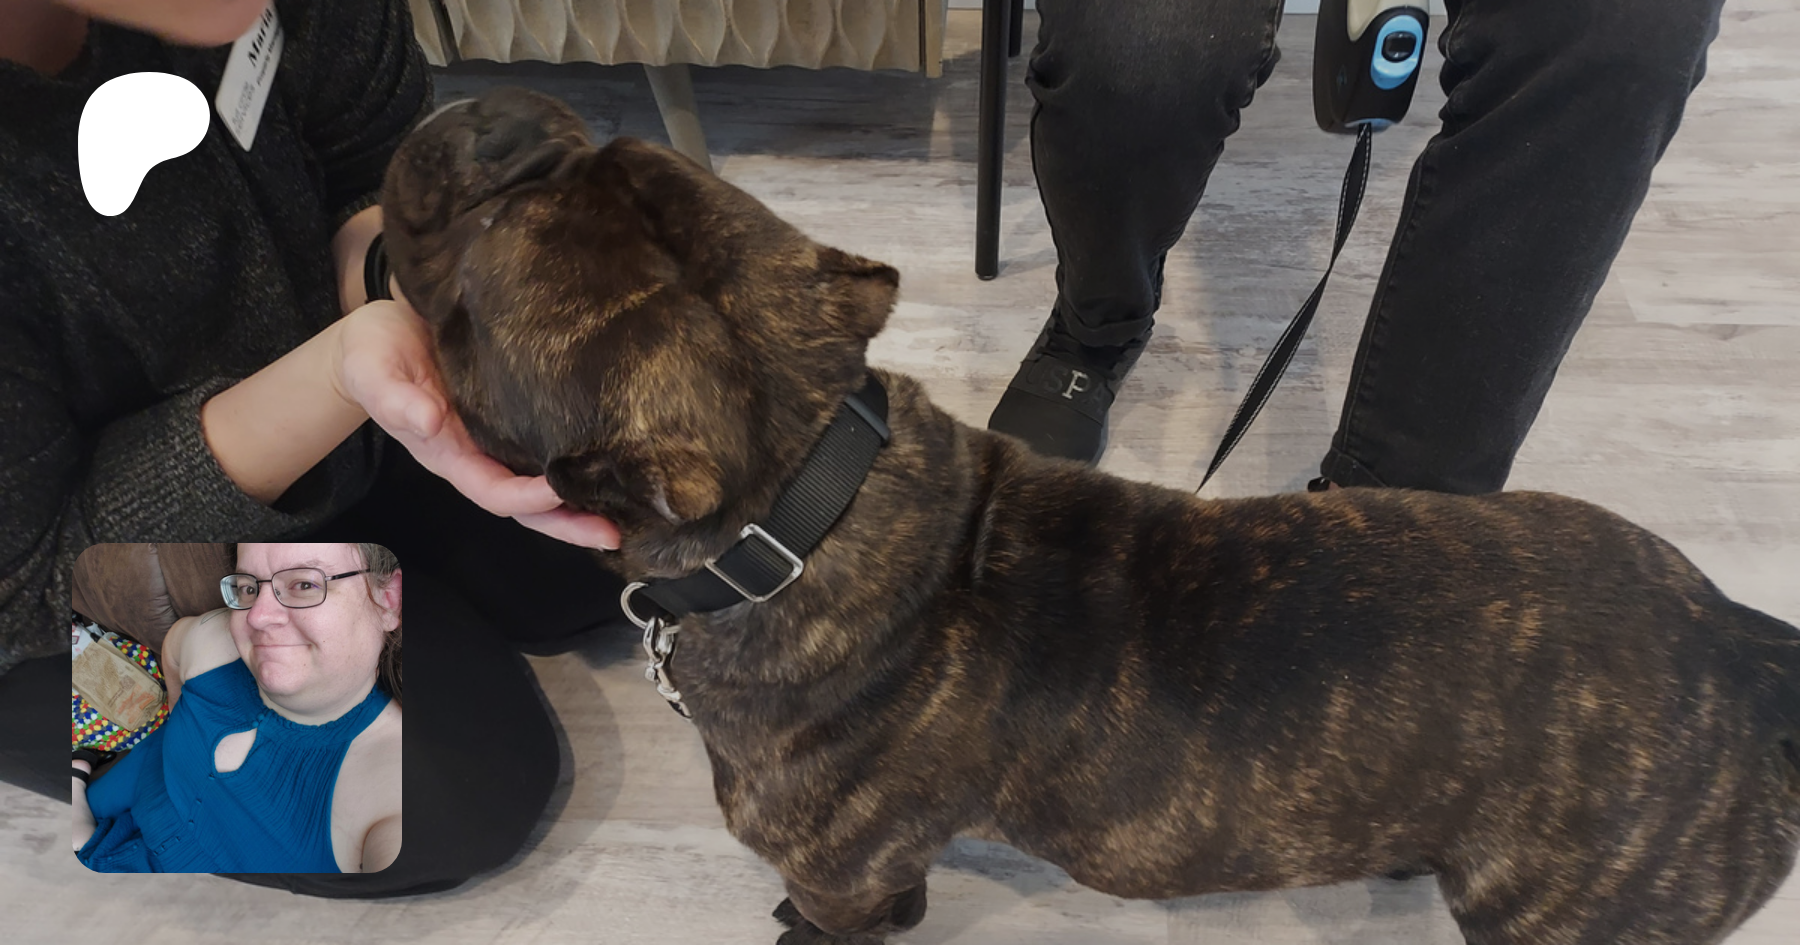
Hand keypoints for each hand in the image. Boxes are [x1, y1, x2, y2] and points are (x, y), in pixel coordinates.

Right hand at [330, 299, 620, 549]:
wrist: (383, 332)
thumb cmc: (375, 354)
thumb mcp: (374, 369)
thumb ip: (394, 398)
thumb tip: (427, 422)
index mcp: (448, 453)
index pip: (493, 491)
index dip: (526, 499)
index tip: (561, 492)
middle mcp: (479, 455)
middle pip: (527, 506)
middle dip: (568, 523)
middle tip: (614, 534)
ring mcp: (499, 440)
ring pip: (545, 483)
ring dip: (583, 501)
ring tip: (628, 510)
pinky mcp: (517, 415)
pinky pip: (551, 449)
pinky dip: (581, 463)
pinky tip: (616, 462)